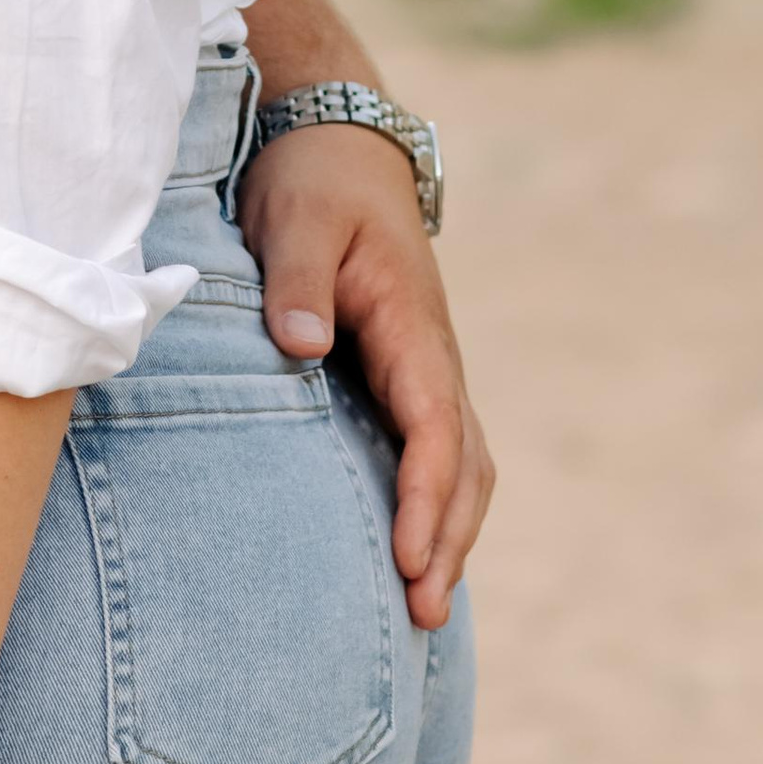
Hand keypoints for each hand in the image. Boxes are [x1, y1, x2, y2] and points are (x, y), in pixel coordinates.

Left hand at [239, 121, 492, 630]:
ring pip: (459, 466)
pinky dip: (435, 508)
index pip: (434, 426)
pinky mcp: (402, 376)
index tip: (407, 557)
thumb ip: (299, 281)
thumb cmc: (315, 183)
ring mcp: (424, 370)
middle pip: (462, 465)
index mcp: (412, 325)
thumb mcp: (299, 218)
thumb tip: (302, 345)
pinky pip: (434, 453)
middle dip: (447, 541)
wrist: (340, 146)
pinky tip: (409, 555)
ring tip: (423, 610)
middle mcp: (432, 357)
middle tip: (422, 617)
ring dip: (449, 534)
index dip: (424, 497)